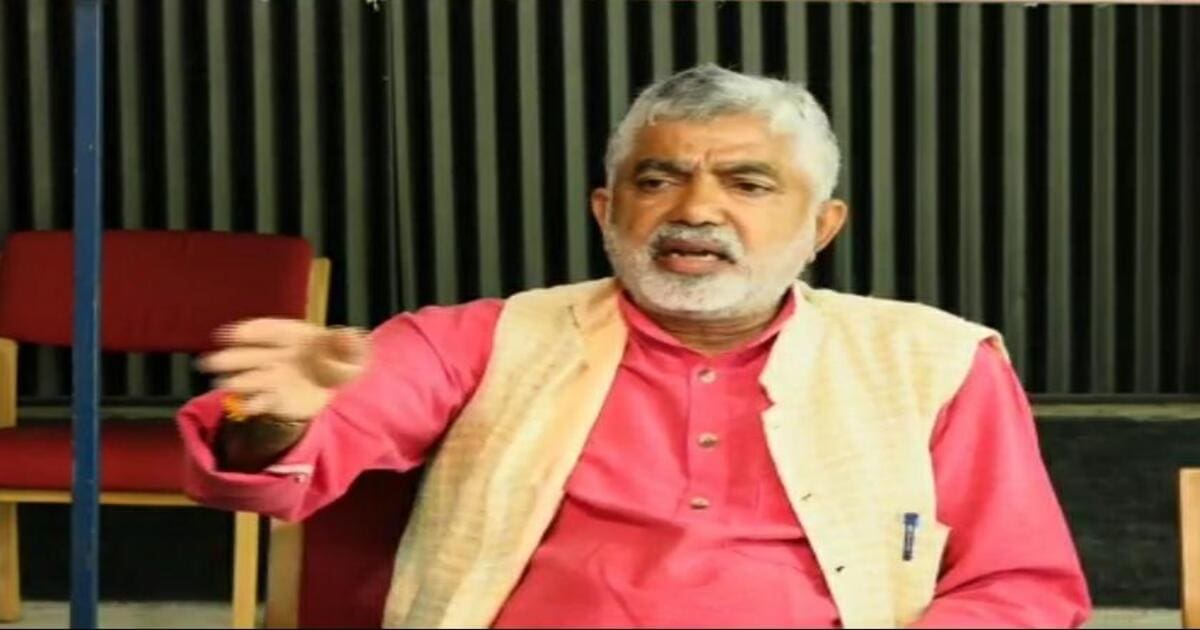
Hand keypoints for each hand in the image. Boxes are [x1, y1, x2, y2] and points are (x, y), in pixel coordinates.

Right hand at [197, 319, 369, 421]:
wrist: (337, 383)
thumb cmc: (341, 358)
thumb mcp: (354, 351)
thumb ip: (351, 345)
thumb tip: (349, 337)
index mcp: (294, 336)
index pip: (270, 331)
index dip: (250, 332)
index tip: (230, 334)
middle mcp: (278, 355)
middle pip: (253, 355)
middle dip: (232, 358)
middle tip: (210, 362)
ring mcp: (275, 377)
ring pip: (253, 379)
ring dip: (238, 382)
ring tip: (223, 385)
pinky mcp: (276, 399)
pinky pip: (262, 402)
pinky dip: (252, 404)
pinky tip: (243, 407)